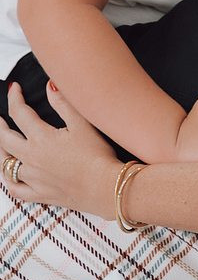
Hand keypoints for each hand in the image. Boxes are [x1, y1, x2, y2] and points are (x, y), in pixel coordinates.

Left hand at [0, 81, 118, 218]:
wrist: (104, 186)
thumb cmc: (97, 156)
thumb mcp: (82, 124)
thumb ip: (63, 103)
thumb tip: (50, 85)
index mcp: (41, 138)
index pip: (19, 113)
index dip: (14, 98)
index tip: (14, 88)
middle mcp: (31, 157)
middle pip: (4, 138)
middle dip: (0, 125)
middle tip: (0, 117)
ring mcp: (33, 178)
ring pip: (5, 164)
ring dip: (0, 150)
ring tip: (1, 142)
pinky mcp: (39, 193)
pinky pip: (15, 189)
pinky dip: (8, 181)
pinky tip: (8, 175)